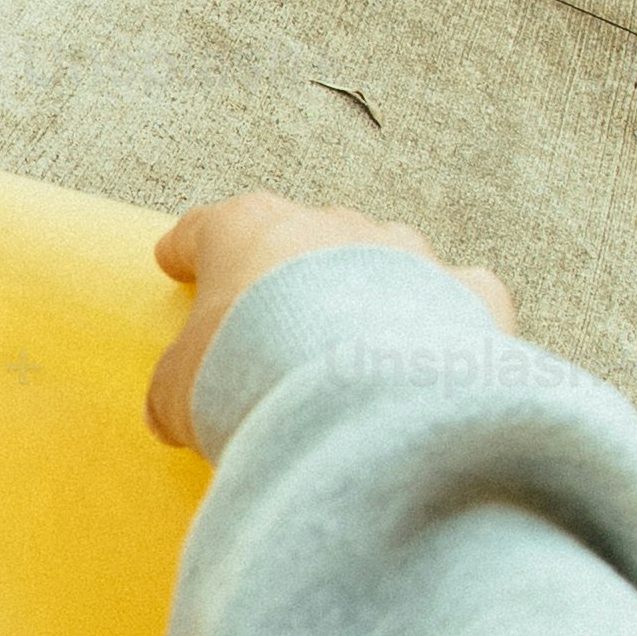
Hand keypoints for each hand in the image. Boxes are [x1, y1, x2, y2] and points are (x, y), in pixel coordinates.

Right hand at [147, 194, 518, 447]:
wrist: (365, 401)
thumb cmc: (254, 378)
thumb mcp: (181, 393)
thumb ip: (176, 388)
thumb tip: (170, 409)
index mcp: (248, 231)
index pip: (208, 228)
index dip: (190, 247)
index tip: (176, 257)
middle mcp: (330, 225)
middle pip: (302, 239)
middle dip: (289, 273)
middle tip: (276, 319)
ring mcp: (405, 252)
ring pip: (383, 258)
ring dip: (369, 291)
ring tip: (358, 346)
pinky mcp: (466, 292)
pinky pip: (455, 296)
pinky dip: (446, 319)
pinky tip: (438, 352)